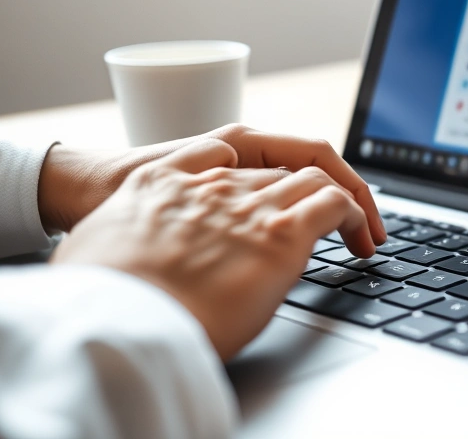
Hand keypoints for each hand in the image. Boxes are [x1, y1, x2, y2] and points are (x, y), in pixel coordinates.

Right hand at [51, 139, 374, 359]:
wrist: (109, 306)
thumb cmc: (102, 284)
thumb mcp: (111, 236)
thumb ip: (143, 229)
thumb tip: (159, 254)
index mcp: (176, 176)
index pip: (239, 161)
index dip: (269, 180)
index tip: (286, 203)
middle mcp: (218, 178)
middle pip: (285, 167)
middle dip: (318, 189)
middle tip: (344, 221)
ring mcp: (249, 201)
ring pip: (315, 175)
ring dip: (346, 198)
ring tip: (365, 230)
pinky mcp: (280, 232)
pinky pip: (332, 199)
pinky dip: (354, 211)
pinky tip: (362, 235)